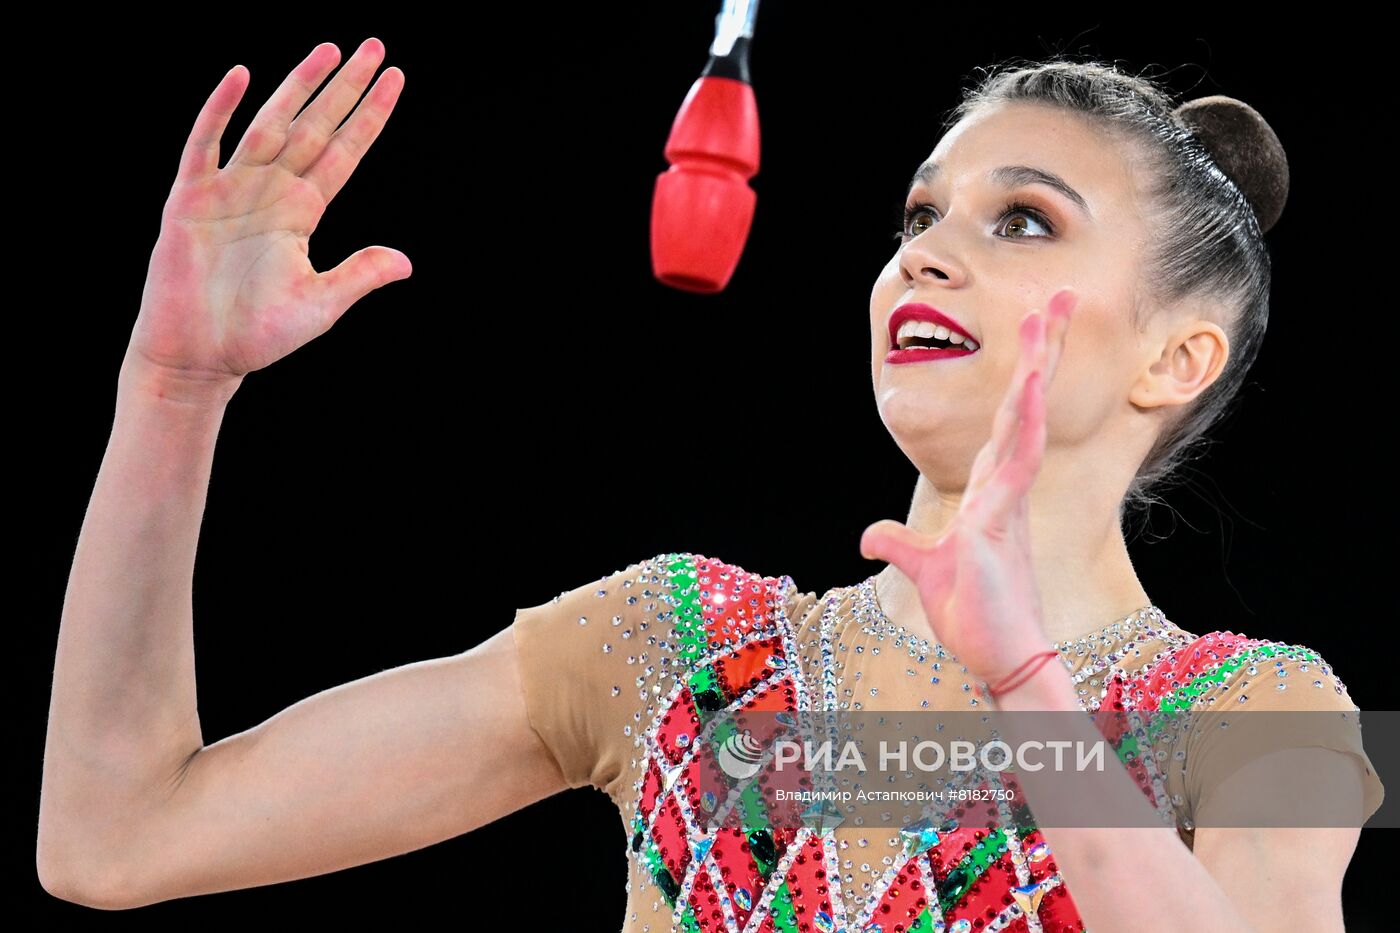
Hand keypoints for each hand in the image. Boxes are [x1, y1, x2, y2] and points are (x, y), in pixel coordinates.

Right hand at [125, 38, 411, 393]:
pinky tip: (241, 77)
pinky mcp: (191, 199)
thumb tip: (407, 262)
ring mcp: (231, 190)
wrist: (198, 355)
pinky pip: (205, 146)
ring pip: (271, 126)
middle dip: (344, 89)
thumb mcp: (320, 305)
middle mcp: (271, 191)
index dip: (369, 117)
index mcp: (302, 212)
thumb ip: (358, 276)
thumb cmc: (258, 334)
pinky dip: (220, 112)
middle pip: (315, 127)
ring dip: (298, 87)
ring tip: (329, 51)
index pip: (344, 153)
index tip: (395, 80)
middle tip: (374, 47)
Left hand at [859, 288, 1075, 685]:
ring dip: (1035, 368)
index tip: (1033, 336)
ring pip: (1026, 421)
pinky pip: (1015, 465)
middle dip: (1042, 351)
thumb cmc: (973, 615)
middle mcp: (1006, 488)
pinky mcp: (999, 524)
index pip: (1007, 421)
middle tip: (1059, 297)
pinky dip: (1024, 427)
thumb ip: (899, 546)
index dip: (1021, 377)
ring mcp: (1007, 503)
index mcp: (992, 491)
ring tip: (1046, 318)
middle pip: (1025, 405)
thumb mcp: (924, 569)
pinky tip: (1030, 392)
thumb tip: (870, 537)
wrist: (999, 658)